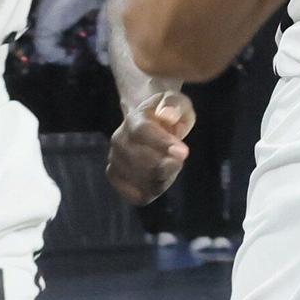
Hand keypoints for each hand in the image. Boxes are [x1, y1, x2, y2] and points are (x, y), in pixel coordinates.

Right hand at [106, 90, 195, 205]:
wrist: (151, 124)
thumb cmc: (168, 114)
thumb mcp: (178, 103)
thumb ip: (174, 105)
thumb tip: (167, 114)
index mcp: (133, 118)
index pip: (143, 131)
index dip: (162, 143)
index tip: (184, 153)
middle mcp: (119, 140)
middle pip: (141, 160)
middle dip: (167, 165)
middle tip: (181, 159)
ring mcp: (114, 160)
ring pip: (141, 181)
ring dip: (164, 178)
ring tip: (170, 165)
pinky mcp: (116, 179)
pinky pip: (137, 196)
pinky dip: (154, 191)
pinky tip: (160, 178)